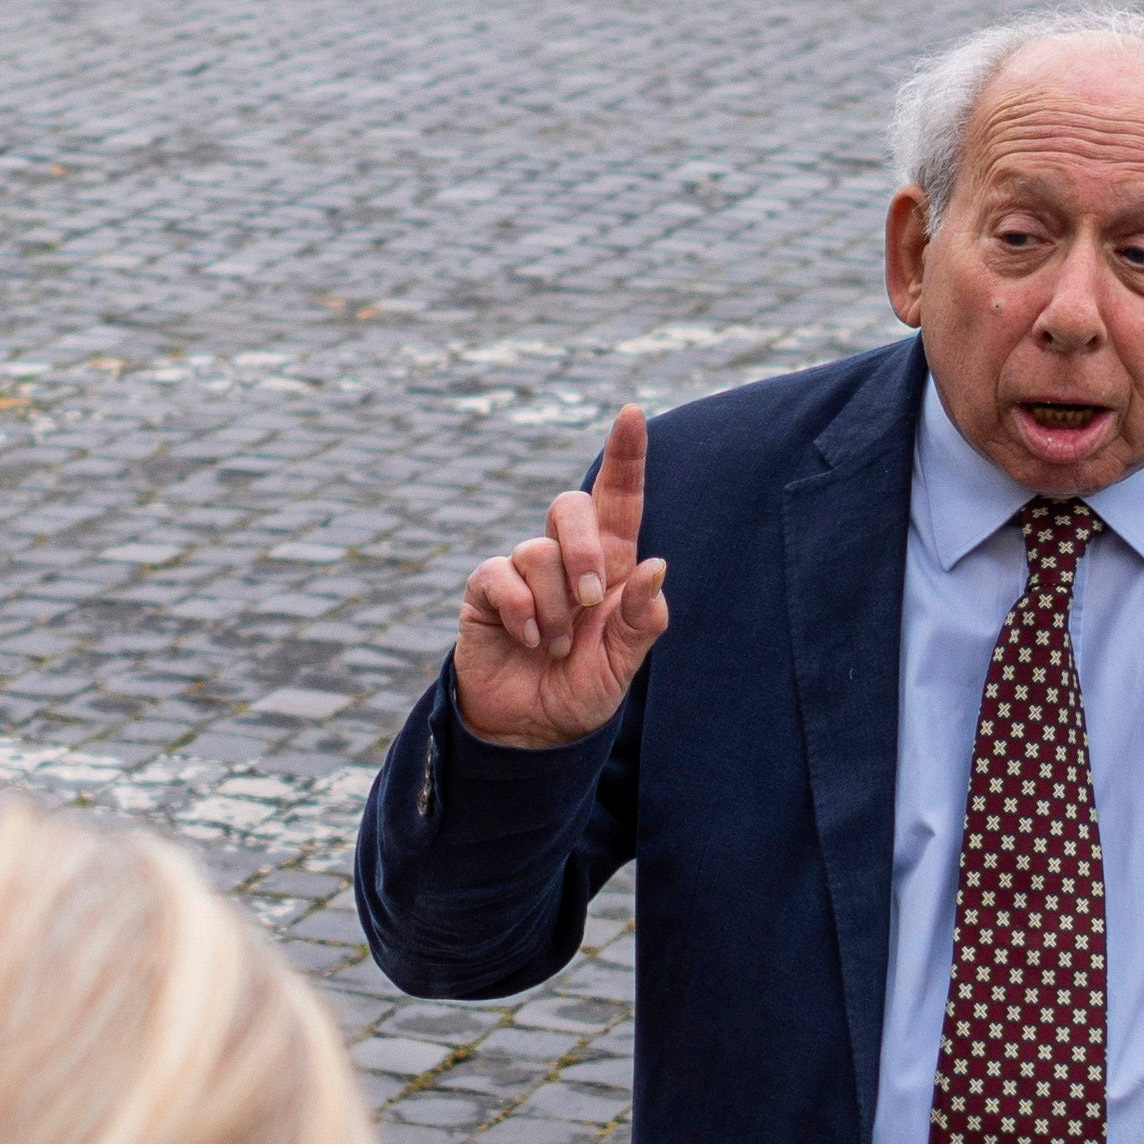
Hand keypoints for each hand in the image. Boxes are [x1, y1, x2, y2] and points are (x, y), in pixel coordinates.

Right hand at [449, 407, 674, 751]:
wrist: (532, 731)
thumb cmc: (584, 689)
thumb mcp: (625, 661)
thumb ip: (643, 618)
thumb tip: (656, 566)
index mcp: (611, 566)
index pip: (620, 499)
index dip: (626, 455)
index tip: (633, 413)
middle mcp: (566, 558)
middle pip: (571, 506)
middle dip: (585, 551)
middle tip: (592, 602)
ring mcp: (524, 572)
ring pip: (538, 552)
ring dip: (555, 608)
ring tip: (556, 647)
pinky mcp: (487, 590)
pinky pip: (501, 575)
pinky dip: (522, 610)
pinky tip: (529, 640)